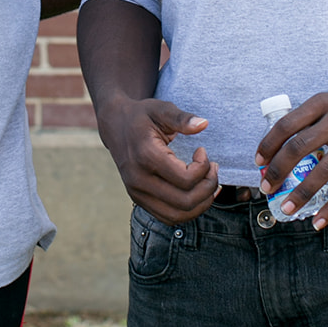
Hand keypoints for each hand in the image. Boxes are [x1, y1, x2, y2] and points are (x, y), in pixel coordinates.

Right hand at [97, 95, 218, 223]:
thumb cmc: (141, 116)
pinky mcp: (139, 200)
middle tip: (212, 168)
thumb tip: (204, 124)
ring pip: (178, 215)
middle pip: (185, 201)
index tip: (202, 151)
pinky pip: (169, 217)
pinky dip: (188, 210)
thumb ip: (182, 118)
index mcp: (146, 156)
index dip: (204, 167)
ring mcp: (137, 193)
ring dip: (201, 203)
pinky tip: (197, 193)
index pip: (186, 179)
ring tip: (209, 182)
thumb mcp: (161, 109)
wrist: (115, 126)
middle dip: (208, 187)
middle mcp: (139, 180)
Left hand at [254, 79, 327, 229]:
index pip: (286, 125)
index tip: (258, 161)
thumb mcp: (326, 103)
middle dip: (278, 170)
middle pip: (298, 147)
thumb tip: (276, 151)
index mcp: (320, 104)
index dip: (268, 145)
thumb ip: (305, 122)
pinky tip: (318, 221)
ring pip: (322, 171)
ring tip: (286, 208)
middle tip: (266, 187)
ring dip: (301, 193)